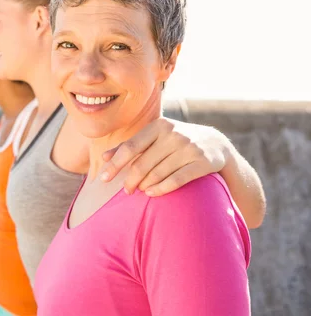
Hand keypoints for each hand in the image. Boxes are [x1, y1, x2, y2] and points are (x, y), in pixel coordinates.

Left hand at [99, 118, 227, 195]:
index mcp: (159, 125)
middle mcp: (174, 134)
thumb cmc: (175, 141)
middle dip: (130, 180)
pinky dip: (161, 189)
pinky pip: (176, 180)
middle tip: (126, 190)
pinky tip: (151, 193)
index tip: (103, 178)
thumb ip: (130, 145)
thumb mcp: (155, 137)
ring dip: (144, 186)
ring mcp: (189, 148)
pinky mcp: (202, 162)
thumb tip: (104, 156)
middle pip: (142, 164)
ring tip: (139, 190)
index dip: (115, 164)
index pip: (130, 147)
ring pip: (157, 174)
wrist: (216, 144)